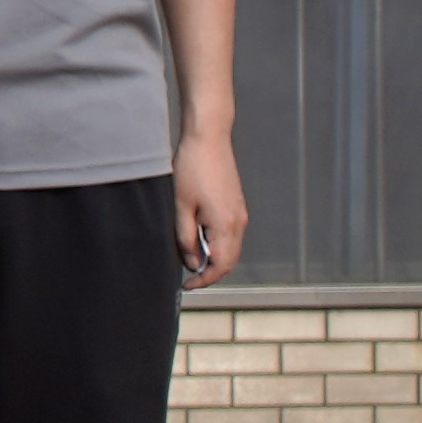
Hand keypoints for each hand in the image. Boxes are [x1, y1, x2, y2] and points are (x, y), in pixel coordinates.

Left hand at [175, 132, 249, 284]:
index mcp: (226, 225)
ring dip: (215, 258)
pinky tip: (200, 239)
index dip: (204, 280)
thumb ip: (186, 238)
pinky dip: (219, 244)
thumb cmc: (193, 168)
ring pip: (231, 248)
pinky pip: (231, 235)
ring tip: (191, 258)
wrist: (209, 138)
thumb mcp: (181, 206)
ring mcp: (240, 213)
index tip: (188, 285)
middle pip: (229, 261)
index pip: (220, 266)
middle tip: (189, 277)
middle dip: (210, 273)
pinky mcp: (237, 205)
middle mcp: (239, 222)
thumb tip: (192, 262)